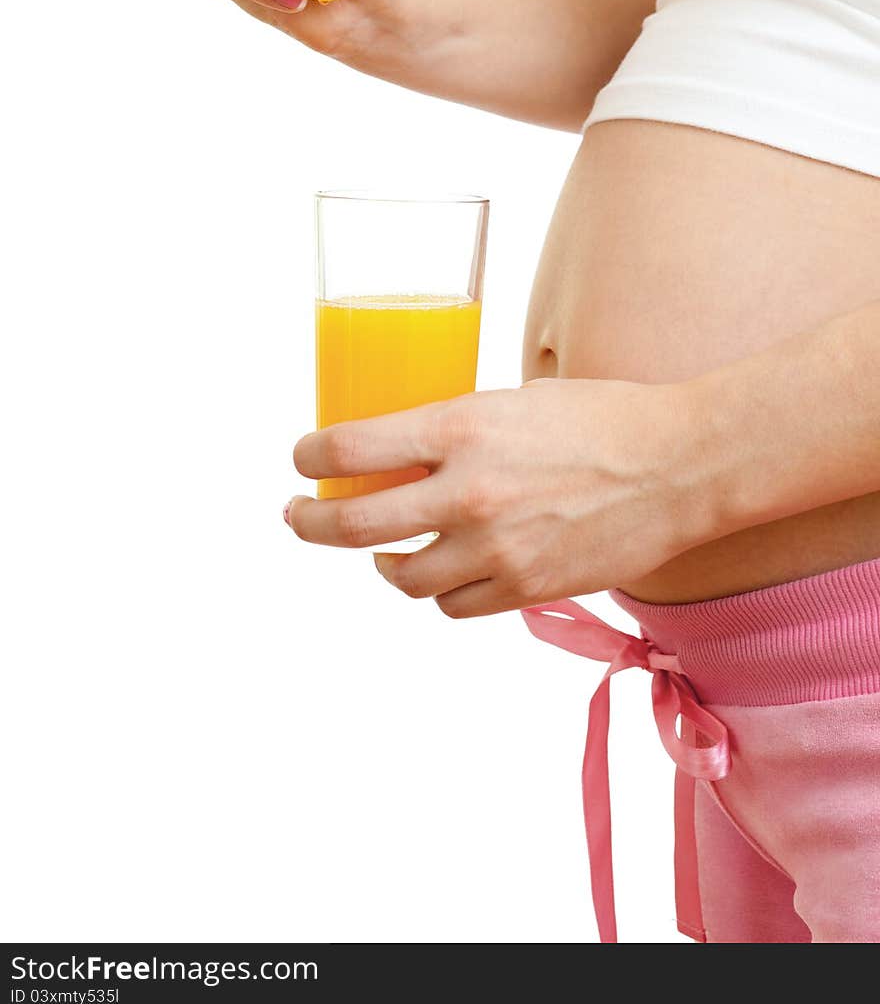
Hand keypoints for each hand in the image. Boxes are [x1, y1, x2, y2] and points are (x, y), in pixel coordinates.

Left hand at [287, 378, 711, 616]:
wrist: (680, 465)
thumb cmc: (604, 417)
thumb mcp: (516, 398)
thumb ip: (458, 426)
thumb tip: (408, 447)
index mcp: (463, 425)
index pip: (353, 447)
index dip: (311, 456)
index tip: (302, 459)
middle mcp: (470, 490)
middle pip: (356, 524)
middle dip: (312, 523)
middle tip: (300, 517)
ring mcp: (497, 547)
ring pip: (403, 577)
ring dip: (382, 563)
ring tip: (383, 551)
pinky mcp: (527, 587)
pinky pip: (454, 605)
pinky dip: (440, 590)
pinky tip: (444, 569)